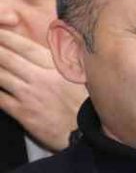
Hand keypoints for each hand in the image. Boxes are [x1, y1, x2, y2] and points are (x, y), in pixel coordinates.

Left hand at [0, 28, 86, 150]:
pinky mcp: (23, 113)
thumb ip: (65, 61)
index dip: (5, 37)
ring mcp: (30, 94)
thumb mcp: (81, 78)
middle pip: (5, 57)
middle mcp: (40, 77)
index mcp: (55, 67)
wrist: (89, 135)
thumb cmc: (86, 107)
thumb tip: (57, 45)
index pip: (24, 45)